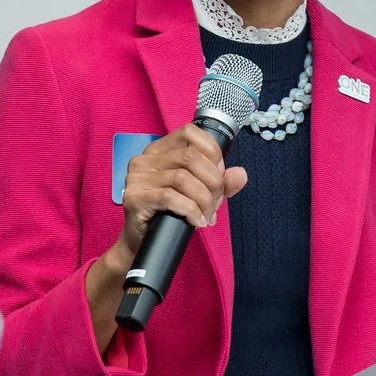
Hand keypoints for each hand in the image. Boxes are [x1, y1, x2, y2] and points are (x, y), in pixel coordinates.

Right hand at [83, 125, 247, 344]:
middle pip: (190, 157)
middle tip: (215, 203)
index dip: (212, 152)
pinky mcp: (135, 198)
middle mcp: (145, 159)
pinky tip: (196, 221)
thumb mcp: (199, 194)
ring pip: (183, 178)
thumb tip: (240, 174)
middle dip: (212, 182)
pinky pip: (171, 198)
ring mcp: (137, 178)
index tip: (220, 174)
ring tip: (207, 216)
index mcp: (159, 150)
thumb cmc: (169, 214)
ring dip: (203, 200)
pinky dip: (191, 210)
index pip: (189, 133)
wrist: (142, 243)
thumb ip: (220, 183)